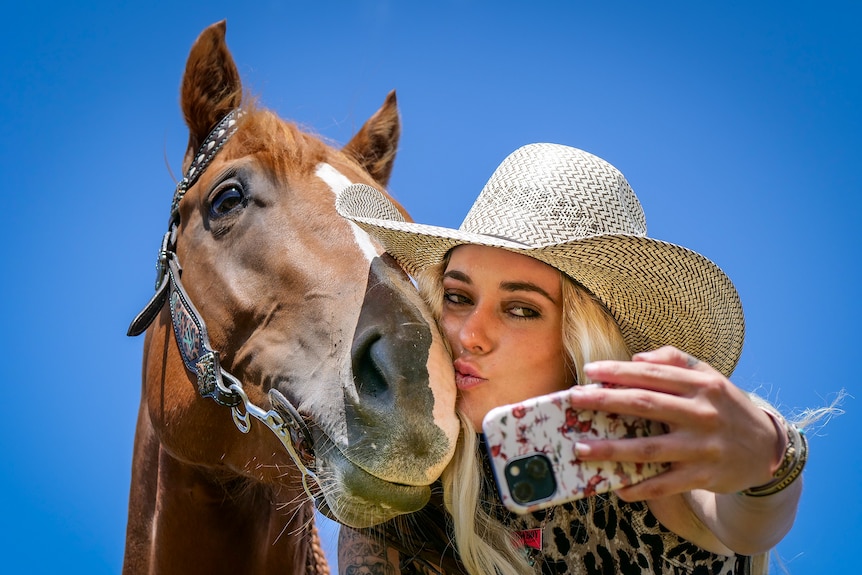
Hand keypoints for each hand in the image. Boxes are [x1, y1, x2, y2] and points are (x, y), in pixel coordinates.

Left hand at [570, 346, 782, 500]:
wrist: (768, 451)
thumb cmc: (727, 408)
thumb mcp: (710, 377)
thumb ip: (676, 361)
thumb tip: (636, 359)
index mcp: (702, 385)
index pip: (652, 374)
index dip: (618, 372)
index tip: (589, 371)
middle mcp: (702, 414)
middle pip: (645, 405)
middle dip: (605, 401)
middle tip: (574, 400)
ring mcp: (702, 447)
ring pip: (649, 447)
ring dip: (611, 449)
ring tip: (581, 447)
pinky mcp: (703, 476)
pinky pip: (665, 483)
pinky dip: (639, 487)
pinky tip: (616, 487)